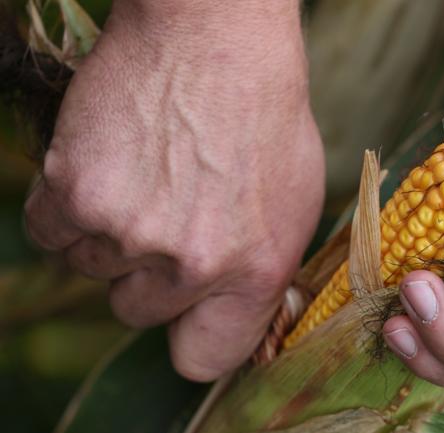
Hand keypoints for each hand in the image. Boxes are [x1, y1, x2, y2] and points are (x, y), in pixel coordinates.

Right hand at [24, 0, 323, 380]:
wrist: (217, 37)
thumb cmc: (264, 115)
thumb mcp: (294, 203)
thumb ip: (258, 270)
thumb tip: (230, 311)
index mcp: (256, 271)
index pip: (202, 359)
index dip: (189, 335)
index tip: (186, 314)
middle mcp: (192, 264)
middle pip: (137, 312)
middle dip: (148, 273)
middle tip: (168, 215)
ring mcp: (129, 232)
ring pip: (93, 269)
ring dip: (110, 233)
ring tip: (146, 175)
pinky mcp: (76, 193)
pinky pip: (50, 234)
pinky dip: (69, 207)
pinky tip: (106, 167)